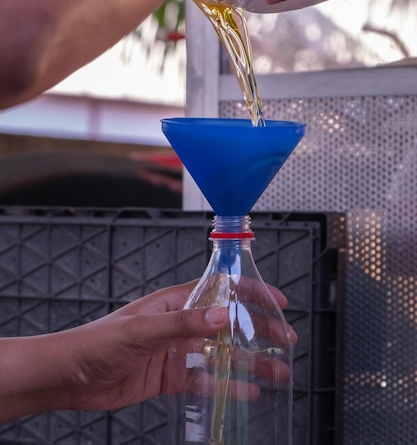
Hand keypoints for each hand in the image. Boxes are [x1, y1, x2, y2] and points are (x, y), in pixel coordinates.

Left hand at [53, 280, 289, 411]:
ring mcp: (175, 350)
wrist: (70, 375)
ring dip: (248, 361)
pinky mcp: (169, 376)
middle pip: (227, 323)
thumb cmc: (98, 343)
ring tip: (276, 371)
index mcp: (174, 303)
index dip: (250, 291)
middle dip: (257, 328)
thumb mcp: (141, 330)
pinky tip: (245, 393)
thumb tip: (221, 315)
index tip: (276, 299)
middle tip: (284, 339)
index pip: (220, 289)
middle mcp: (179, 324)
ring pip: (221, 354)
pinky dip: (226, 386)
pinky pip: (204, 380)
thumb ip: (182, 324)